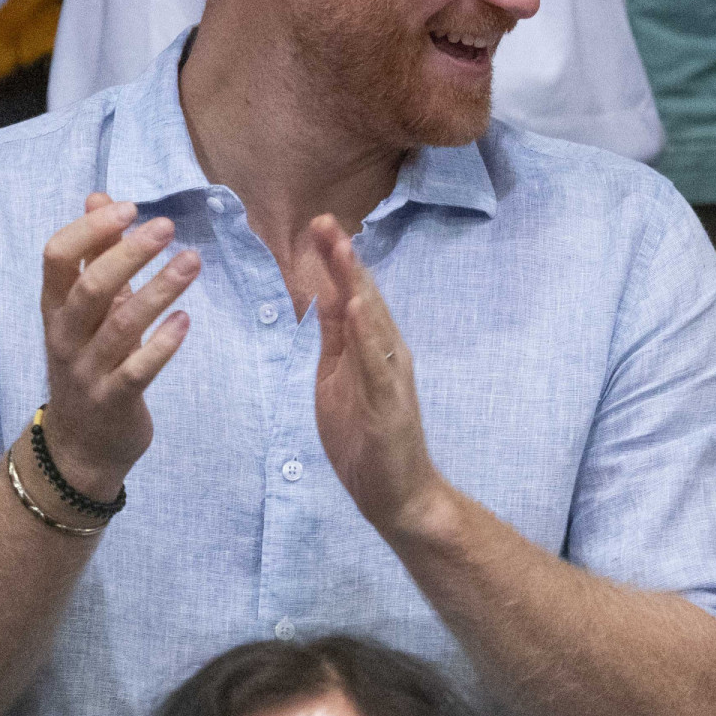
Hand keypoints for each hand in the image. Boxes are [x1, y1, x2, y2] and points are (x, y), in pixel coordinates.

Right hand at [38, 193, 197, 499]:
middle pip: (90, 285)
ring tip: (193, 261)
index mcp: (55, 306)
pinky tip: (186, 320)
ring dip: (159, 289)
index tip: (131, 208)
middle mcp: (65, 335)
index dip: (91, 229)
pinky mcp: (114, 400)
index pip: (57, 256)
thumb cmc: (89, 360)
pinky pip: (138, 370)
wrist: (80, 444)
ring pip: (121, 324)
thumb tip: (101, 197)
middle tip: (167, 227)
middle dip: (130, 253)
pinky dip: (163, 344)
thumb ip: (95, 254)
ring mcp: (88, 370)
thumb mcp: (85, 308)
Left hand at [309, 216, 442, 532]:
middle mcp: (387, 353)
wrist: (398, 496)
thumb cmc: (366, 439)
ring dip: (358, 285)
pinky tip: (357, 308)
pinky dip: (368, 334)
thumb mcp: (338, 378)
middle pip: (363, 297)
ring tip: (343, 250)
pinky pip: (377, 363)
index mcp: (370, 348)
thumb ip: (336, 338)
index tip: (317, 224)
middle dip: (344, 260)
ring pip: (373, 322)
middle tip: (325, 220)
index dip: (334, 260)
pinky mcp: (390, 404)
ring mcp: (391, 377)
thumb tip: (327, 295)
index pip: (350, 295)